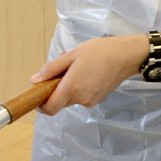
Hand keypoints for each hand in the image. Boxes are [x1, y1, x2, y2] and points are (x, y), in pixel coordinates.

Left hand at [31, 35, 146, 114]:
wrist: (126, 55)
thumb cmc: (98, 52)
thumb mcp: (71, 55)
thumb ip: (51, 69)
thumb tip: (34, 80)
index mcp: (71, 88)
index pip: (50, 108)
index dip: (41, 105)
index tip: (38, 94)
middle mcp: (80, 99)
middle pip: (60, 102)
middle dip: (56, 90)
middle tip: (61, 70)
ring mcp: (91, 101)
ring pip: (71, 99)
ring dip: (68, 87)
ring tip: (77, 67)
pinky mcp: (99, 99)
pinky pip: (82, 96)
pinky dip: (79, 87)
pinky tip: (86, 71)